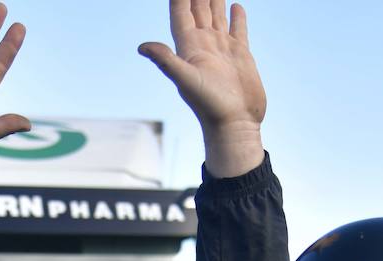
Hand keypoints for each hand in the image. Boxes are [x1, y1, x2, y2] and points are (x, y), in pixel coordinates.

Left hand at [140, 0, 265, 176]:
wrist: (235, 125)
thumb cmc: (210, 106)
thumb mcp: (186, 80)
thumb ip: (166, 61)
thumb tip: (142, 46)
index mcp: (189, 47)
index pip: (181, 13)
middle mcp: (203, 46)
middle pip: (198, 9)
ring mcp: (222, 50)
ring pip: (216, 16)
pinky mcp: (240, 56)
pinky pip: (236, 30)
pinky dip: (236, 17)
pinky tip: (236, 5)